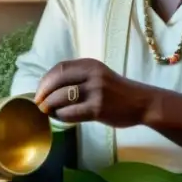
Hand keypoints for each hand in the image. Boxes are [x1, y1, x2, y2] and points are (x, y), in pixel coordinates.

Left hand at [34, 58, 148, 127]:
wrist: (142, 102)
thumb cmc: (118, 91)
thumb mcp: (99, 75)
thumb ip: (79, 77)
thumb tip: (49, 88)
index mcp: (91, 64)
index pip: (60, 68)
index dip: (45, 80)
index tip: (40, 91)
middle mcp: (92, 74)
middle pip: (57, 81)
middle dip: (43, 94)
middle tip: (38, 104)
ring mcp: (96, 91)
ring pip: (61, 97)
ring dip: (50, 106)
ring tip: (48, 112)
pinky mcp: (98, 109)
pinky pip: (71, 113)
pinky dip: (61, 116)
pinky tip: (61, 118)